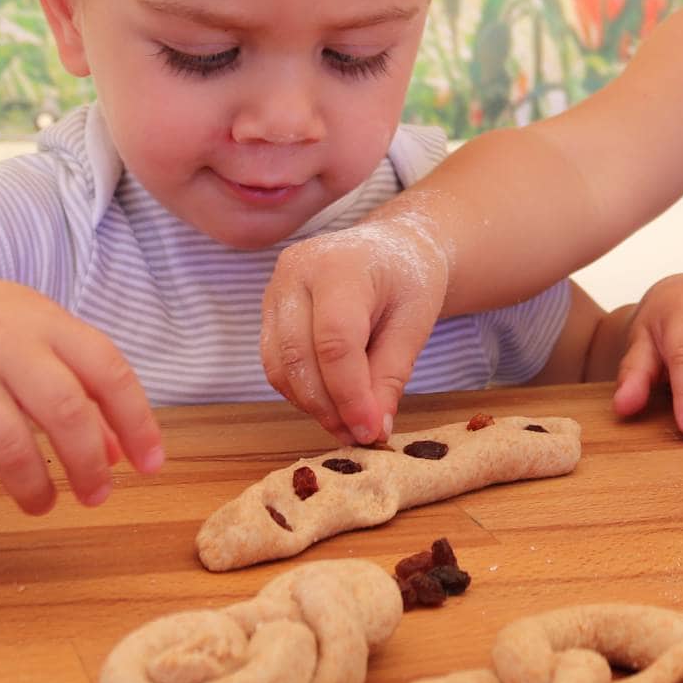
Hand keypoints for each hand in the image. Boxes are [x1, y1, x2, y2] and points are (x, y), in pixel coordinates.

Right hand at [0, 262, 161, 514]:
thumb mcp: (30, 333)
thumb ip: (76, 383)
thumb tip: (117, 453)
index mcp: (43, 321)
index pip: (107, 370)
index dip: (137, 422)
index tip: (150, 466)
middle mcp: (3, 342)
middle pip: (64, 411)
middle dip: (89, 466)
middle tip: (97, 497)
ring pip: (9, 445)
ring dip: (34, 488)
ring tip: (42, 504)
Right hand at [260, 217, 449, 444]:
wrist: (393, 246)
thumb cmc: (409, 280)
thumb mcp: (414, 324)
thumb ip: (391, 375)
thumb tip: (373, 430)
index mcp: (339, 265)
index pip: (335, 341)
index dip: (350, 395)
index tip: (370, 432)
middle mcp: (295, 272)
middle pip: (300, 356)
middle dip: (329, 407)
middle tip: (360, 436)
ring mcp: (274, 288)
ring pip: (279, 366)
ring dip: (312, 405)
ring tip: (348, 425)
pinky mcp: (268, 309)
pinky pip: (276, 363)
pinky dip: (301, 391)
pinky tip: (332, 404)